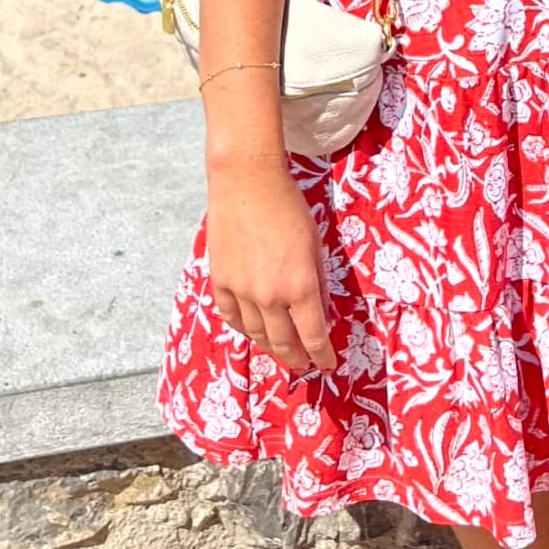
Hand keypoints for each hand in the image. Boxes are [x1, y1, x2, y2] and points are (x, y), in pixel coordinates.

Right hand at [205, 164, 336, 376]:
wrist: (247, 183)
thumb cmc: (289, 206)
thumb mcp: (316, 244)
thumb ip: (318, 281)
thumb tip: (320, 310)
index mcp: (300, 286)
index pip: (313, 336)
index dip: (322, 355)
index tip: (327, 364)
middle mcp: (270, 296)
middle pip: (284, 343)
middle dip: (297, 358)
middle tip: (304, 364)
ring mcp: (242, 291)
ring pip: (256, 334)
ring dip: (271, 347)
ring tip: (280, 351)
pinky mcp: (221, 281)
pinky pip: (231, 316)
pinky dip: (243, 328)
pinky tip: (251, 330)